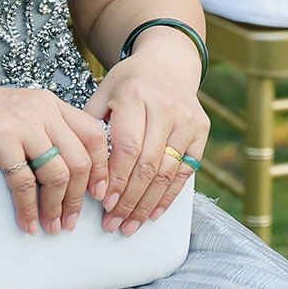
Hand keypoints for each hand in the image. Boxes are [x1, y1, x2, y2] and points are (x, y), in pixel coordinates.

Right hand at [0, 77, 110, 232]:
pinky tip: (27, 222)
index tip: (100, 194)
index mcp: (51, 104)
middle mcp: (42, 110)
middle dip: (79, 197)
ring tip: (51, 226)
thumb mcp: (19, 115)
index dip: (101, 169)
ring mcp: (22, 123)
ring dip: (56, 207)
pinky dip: (28, 208)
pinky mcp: (0, 140)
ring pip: (57, 173)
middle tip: (72, 220)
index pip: (94, 135)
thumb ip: (44, 133)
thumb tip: (69, 174)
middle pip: (80, 159)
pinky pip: (24, 182)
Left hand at [84, 30, 206, 233]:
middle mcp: (165, 107)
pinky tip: (154, 214)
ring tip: (130, 225)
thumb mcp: (104, 94)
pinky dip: (169, 196)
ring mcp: (187, 119)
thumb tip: (85, 177)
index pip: (127, 147)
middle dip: (129, 200)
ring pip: (167, 173)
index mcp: (136, 96)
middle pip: (148, 165)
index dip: (116, 179)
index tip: (104, 203)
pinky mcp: (201, 130)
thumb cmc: (129, 84)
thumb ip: (92, 130)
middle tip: (113, 223)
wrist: (167, 63)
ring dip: (147, 205)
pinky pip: (186, 172)